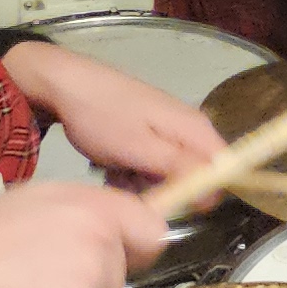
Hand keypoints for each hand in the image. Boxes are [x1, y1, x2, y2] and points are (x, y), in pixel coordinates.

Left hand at [6, 40, 224, 180]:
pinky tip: (111, 168)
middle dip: (165, 189)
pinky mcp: (146, 132)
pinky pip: (151, 163)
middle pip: (193, 174)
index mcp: (194, 128)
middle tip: (133, 186)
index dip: (203, 193)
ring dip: (144, 183)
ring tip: (116, 175)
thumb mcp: (140, 148)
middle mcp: (187, 127)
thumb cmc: (103, 117)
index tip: (172, 203)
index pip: (222, 169)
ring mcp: (165, 128)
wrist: (64, 84)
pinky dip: (133, 171)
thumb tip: (216, 192)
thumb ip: (179, 168)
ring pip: (168, 172)